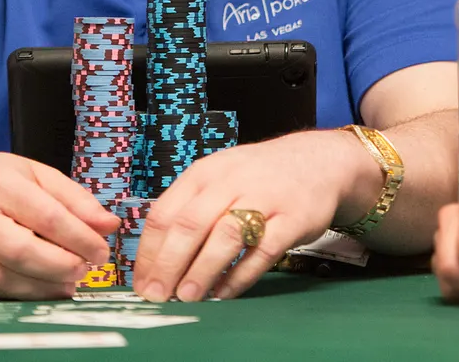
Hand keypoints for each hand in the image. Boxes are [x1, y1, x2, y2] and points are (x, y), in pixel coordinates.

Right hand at [0, 152, 119, 299]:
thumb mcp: (30, 172)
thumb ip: (73, 198)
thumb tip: (109, 225)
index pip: (45, 215)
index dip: (78, 237)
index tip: (102, 250)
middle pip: (19, 251)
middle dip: (60, 266)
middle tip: (85, 270)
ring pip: (1, 279)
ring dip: (42, 288)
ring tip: (69, 285)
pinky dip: (19, 298)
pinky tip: (41, 291)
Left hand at [132, 130, 357, 302]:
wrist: (317, 161)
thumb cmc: (258, 176)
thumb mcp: (218, 177)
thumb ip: (189, 209)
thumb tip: (154, 258)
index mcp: (204, 173)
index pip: (165, 212)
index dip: (149, 252)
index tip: (141, 281)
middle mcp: (231, 181)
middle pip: (191, 224)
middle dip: (169, 264)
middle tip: (157, 296)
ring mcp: (264, 198)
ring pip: (226, 236)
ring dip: (203, 270)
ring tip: (188, 297)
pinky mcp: (292, 218)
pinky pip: (263, 251)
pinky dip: (241, 275)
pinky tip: (225, 292)